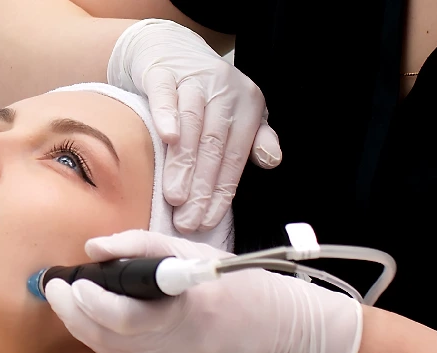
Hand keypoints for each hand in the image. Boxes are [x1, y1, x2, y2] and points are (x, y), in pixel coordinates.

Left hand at [45, 230, 361, 352]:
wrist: (285, 337)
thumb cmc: (241, 287)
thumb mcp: (194, 252)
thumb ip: (140, 246)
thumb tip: (93, 249)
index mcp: (184, 315)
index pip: (118, 317)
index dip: (86, 301)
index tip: (66, 282)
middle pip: (105, 339)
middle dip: (73, 313)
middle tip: (56, 290)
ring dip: (91, 329)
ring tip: (78, 303)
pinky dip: (117, 346)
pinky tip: (114, 326)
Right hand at [108, 20, 281, 232]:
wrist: (171, 49)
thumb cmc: (206, 91)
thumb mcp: (239, 112)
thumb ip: (256, 139)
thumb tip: (272, 161)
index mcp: (246, 105)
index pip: (235, 156)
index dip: (222, 191)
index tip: (208, 219)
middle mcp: (223, 90)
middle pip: (213, 145)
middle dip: (201, 187)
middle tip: (188, 219)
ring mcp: (194, 79)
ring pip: (191, 125)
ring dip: (183, 163)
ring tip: (174, 197)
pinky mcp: (164, 72)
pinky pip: (166, 95)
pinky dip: (166, 115)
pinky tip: (166, 137)